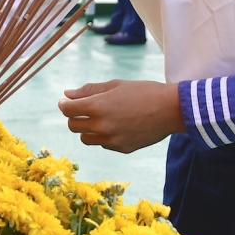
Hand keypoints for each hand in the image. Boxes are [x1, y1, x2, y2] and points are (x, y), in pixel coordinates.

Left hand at [57, 80, 183, 152]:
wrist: (170, 110)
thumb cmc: (142, 92)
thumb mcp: (114, 85)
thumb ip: (88, 91)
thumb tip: (67, 95)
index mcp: (97, 106)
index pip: (67, 110)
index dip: (64, 104)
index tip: (67, 102)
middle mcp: (102, 126)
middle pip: (72, 125)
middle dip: (74, 116)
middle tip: (83, 109)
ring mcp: (111, 140)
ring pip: (85, 138)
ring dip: (87, 128)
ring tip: (100, 118)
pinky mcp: (121, 149)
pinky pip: (103, 144)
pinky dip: (103, 136)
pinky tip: (117, 125)